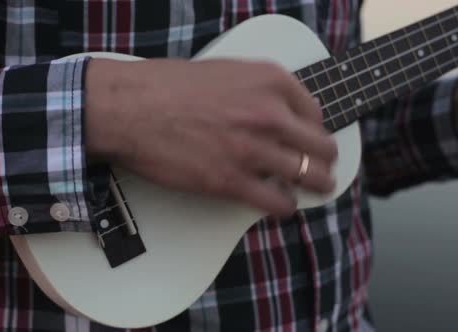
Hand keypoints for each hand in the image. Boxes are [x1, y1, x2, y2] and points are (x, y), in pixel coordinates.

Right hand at [84, 58, 336, 216]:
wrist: (131, 107)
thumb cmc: (169, 86)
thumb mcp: (226, 71)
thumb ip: (258, 89)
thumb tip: (276, 110)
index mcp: (270, 81)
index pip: (315, 112)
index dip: (315, 129)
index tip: (312, 139)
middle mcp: (270, 114)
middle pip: (321, 146)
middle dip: (325, 159)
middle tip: (324, 167)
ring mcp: (254, 150)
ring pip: (308, 176)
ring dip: (317, 185)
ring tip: (317, 188)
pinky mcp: (233, 182)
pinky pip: (278, 202)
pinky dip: (285, 207)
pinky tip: (283, 205)